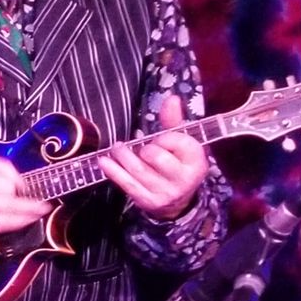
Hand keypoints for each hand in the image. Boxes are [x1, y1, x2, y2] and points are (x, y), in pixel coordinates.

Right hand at [0, 152, 51, 240]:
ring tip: (35, 216)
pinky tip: (13, 221)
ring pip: (2, 223)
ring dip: (22, 221)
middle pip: (9, 208)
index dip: (23, 189)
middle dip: (31, 209)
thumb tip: (22, 184)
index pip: (8, 188)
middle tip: (46, 207)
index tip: (33, 189)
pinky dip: (4, 227)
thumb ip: (1, 168)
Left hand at [98, 95, 207, 219]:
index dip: (164, 137)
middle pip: (155, 155)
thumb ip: (174, 121)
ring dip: (122, 155)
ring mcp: (166, 193)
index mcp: (197, 162)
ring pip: (137, 169)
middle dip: (143, 147)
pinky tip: (103, 161)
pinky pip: (127, 184)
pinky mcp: (148, 202)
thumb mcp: (183, 143)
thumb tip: (172, 98)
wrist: (180, 200)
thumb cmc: (178, 164)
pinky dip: (113, 171)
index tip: (160, 139)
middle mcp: (184, 179)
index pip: (178, 142)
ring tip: (117, 149)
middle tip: (139, 146)